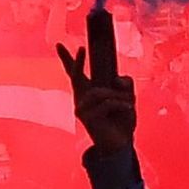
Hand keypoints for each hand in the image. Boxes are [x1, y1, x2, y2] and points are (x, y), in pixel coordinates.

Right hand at [55, 0, 136, 154]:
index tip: (59, 44)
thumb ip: (125, 84)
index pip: (74, 73)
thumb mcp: (128, 97)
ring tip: (129, 104)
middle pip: (76, 76)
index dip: (68, 59)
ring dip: (119, 96)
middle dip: (78, 61)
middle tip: (81, 48)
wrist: (121, 144)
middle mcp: (81, 99)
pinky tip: (128, 110)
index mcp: (89, 92)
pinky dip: (121, 104)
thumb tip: (117, 79)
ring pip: (101, 92)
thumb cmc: (122, 120)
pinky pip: (107, 103)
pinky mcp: (87, 119)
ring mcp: (82, 109)